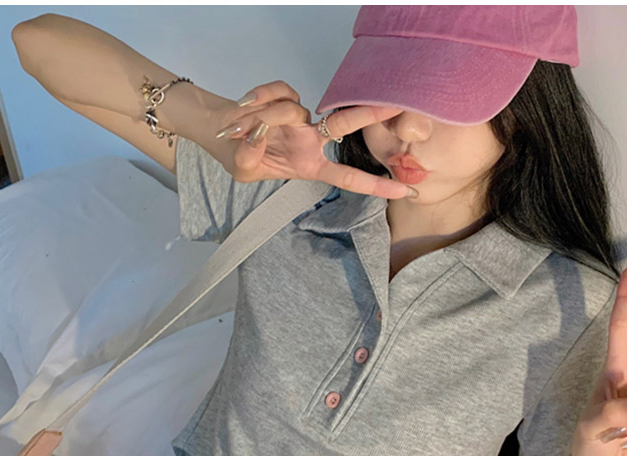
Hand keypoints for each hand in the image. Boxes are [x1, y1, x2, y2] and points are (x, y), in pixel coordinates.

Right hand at [205, 79, 413, 199]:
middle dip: (369, 115)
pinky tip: (245, 108)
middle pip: (344, 125)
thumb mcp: (243, 169)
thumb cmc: (238, 156)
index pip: (348, 178)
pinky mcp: (286, 97)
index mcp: (310, 166)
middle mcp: (311, 141)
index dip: (376, 186)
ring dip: (263, 118)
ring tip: (243, 127)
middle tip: (395, 107)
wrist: (221, 133)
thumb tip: (261, 132)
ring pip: (292, 110)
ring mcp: (300, 118)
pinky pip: (278, 93)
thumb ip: (251, 156)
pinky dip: (259, 99)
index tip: (405, 190)